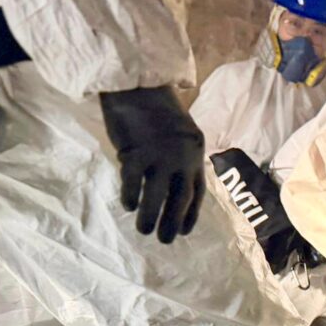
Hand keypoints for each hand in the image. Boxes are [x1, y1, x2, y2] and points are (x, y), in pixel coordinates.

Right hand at [100, 86, 205, 243]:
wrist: (137, 84)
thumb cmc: (157, 108)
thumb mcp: (183, 132)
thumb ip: (182, 156)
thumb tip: (175, 184)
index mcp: (195, 153)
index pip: (198, 191)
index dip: (191, 214)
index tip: (184, 230)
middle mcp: (181, 158)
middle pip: (180, 200)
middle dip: (173, 223)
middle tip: (166, 241)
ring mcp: (159, 157)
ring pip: (156, 198)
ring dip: (150, 218)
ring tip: (144, 231)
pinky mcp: (135, 153)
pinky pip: (132, 184)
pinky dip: (130, 198)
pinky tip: (128, 206)